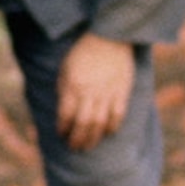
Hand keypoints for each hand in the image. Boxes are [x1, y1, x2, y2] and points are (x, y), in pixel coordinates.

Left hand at [55, 33, 139, 150]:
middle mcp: (89, 92)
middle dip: (77, 139)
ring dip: (93, 138)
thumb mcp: (66, 68)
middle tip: (74, 147)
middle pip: (83, 124)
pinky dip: (112, 126)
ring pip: (99, 123)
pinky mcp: (122, 92)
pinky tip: (107, 132)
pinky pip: (118, 115)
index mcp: (73, 85)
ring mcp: (107, 93)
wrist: (110, 38)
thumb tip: (64, 110)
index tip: (62, 134)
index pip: (65, 115)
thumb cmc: (84, 52)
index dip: (63, 128)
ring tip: (88, 146)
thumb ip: (64, 89)